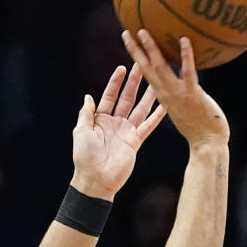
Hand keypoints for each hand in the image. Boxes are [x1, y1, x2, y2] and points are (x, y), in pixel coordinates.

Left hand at [70, 62, 166, 199]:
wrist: (96, 180)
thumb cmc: (85, 157)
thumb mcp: (81, 131)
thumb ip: (86, 113)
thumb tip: (88, 96)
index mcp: (100, 119)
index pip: (110, 96)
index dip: (116, 82)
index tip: (123, 68)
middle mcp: (115, 123)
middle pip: (127, 99)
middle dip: (134, 83)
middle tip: (142, 67)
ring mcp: (126, 132)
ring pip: (140, 109)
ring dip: (148, 96)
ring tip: (157, 82)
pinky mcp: (135, 141)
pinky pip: (148, 126)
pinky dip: (157, 116)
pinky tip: (165, 106)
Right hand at [120, 29, 228, 150]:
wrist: (208, 145)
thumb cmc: (200, 129)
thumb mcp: (184, 109)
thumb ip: (179, 94)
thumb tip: (182, 80)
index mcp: (163, 97)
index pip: (146, 74)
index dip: (136, 58)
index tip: (130, 42)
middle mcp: (166, 95)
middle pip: (146, 70)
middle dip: (135, 51)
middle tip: (127, 33)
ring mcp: (178, 94)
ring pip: (160, 68)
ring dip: (151, 49)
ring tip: (144, 31)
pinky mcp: (193, 94)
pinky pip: (188, 72)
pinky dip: (185, 56)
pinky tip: (184, 39)